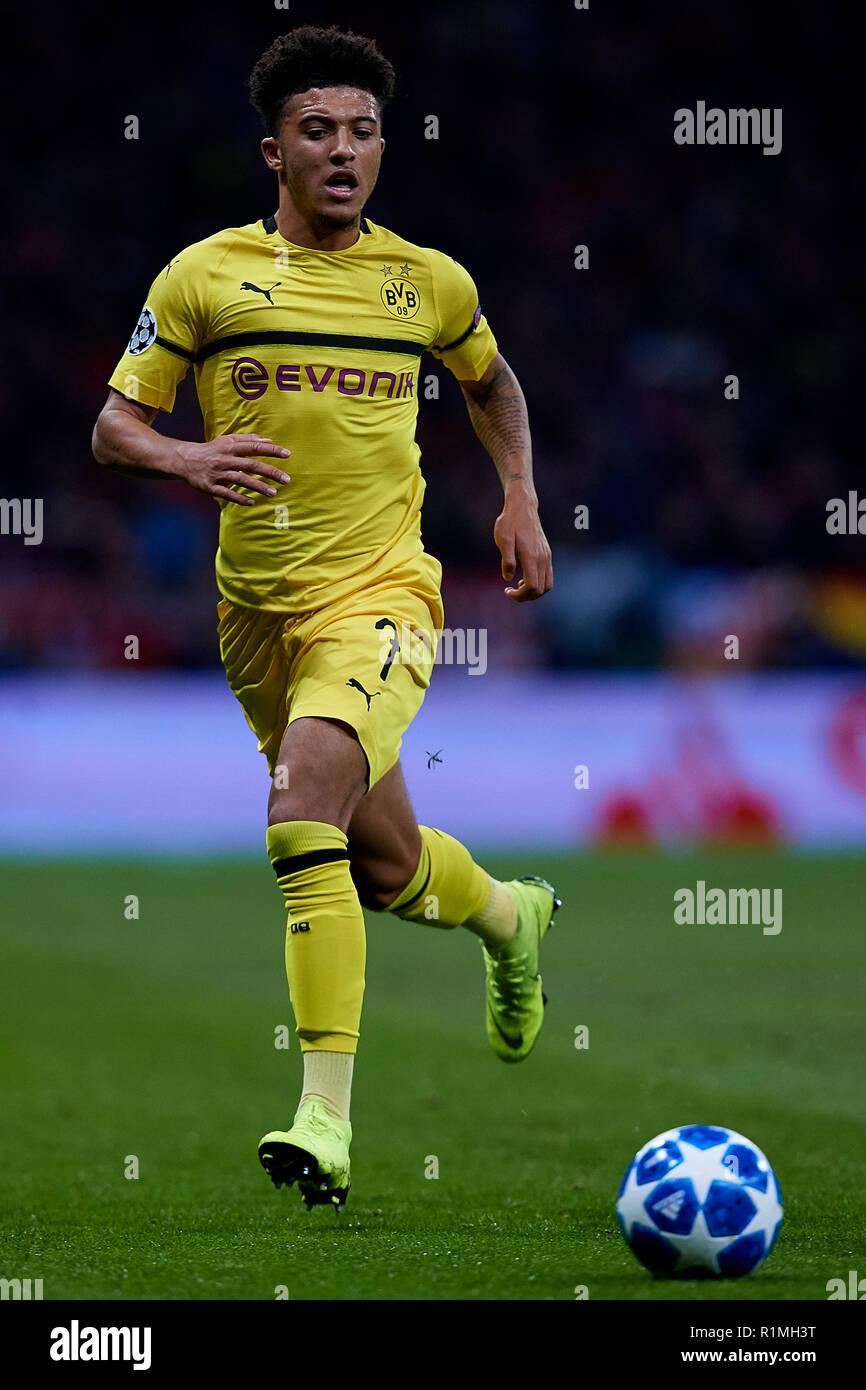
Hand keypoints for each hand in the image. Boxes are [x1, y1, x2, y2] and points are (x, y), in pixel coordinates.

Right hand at [172, 434, 290, 504]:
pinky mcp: (210, 486)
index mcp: (230, 447)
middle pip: (251, 465)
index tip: (287, 454)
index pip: (254, 447)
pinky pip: (227, 493)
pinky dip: (239, 498)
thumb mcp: (227, 440)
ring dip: (258, 487)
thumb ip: (248, 440)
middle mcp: (225, 459)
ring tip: (274, 493)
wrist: (185, 460)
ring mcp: (218, 474)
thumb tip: (269, 440)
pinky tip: (252, 503)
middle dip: (270, 472)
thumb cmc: (212, 450)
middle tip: (286, 479)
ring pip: (241, 480)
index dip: (271, 450)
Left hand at [494, 496, 553, 600]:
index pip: (532, 586)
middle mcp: (543, 558)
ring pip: (547, 585)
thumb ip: (507, 559)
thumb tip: (508, 577)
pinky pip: (548, 576)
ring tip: (518, 587)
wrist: (523, 507)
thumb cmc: (510, 522)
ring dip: (533, 592)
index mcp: (532, 556)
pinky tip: (524, 578)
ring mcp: (547, 556)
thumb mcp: (503, 539)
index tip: (507, 590)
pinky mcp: (547, 554)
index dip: (520, 595)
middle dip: (525, 596)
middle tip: (510, 592)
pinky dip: (538, 583)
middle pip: (540, 590)